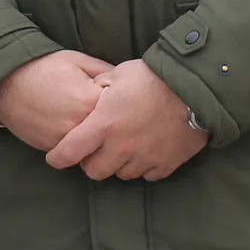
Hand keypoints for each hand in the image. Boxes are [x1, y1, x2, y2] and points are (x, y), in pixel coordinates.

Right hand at [0, 51, 114, 151]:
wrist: (5, 81)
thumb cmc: (43, 66)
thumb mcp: (76, 60)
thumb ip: (104, 70)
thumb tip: (127, 80)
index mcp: (89, 100)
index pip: (120, 110)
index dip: (121, 105)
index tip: (118, 101)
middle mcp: (79, 123)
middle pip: (108, 133)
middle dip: (110, 125)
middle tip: (109, 115)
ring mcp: (64, 138)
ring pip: (92, 146)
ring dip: (95, 138)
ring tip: (90, 123)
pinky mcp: (52, 147)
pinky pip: (74, 151)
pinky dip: (78, 144)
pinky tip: (74, 129)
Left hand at [46, 59, 206, 181]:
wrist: (195, 89)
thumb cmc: (152, 76)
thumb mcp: (117, 74)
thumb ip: (99, 88)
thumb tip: (92, 91)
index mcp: (103, 125)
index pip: (70, 152)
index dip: (58, 157)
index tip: (54, 158)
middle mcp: (121, 147)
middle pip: (94, 172)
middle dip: (91, 162)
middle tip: (96, 149)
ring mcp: (144, 159)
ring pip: (121, 174)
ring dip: (118, 164)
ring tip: (125, 146)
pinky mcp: (166, 165)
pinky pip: (147, 174)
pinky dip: (143, 166)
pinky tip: (146, 150)